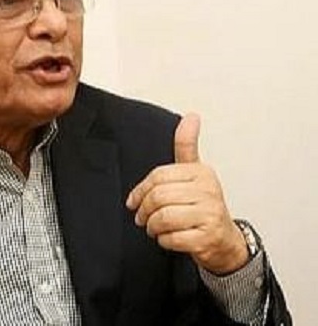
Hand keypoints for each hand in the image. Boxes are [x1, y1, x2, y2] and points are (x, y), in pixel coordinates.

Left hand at [125, 113, 248, 274]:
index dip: (140, 190)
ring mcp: (210, 214)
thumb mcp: (194, 172)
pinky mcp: (208, 237)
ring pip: (164, 218)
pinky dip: (164, 240)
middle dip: (144, 210)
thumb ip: (186, 146)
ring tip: (154, 228)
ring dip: (153, 226)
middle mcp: (208, 190)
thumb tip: (191, 117)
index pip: (159, 176)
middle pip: (159, 197)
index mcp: (201, 172)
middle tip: (142, 217)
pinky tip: (169, 238)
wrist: (224, 239)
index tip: (133, 201)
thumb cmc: (203, 205)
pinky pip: (173, 238)